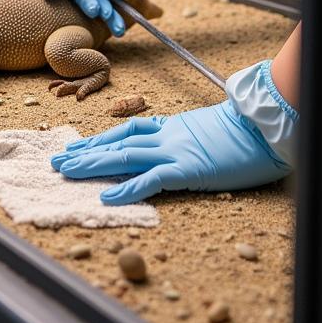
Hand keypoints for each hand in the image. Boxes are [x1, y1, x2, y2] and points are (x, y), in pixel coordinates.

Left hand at [50, 60, 296, 202]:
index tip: (78, 146)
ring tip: (66, 172)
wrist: (265, 126)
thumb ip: (191, 134)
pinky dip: (126, 188)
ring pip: (124, 156)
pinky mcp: (187, 170)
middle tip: (57, 161)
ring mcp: (175, 152)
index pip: (127, 130)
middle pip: (116, 143)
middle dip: (84, 152)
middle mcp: (166, 136)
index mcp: (172, 127)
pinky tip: (106, 196)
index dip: (100, 138)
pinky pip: (150, 179)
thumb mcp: (210, 128)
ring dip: (92, 165)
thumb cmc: (246, 130)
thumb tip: (184, 141)